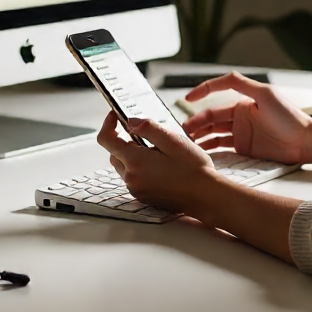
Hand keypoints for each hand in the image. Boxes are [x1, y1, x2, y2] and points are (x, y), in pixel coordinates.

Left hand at [97, 111, 216, 214]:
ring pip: (123, 167)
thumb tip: (130, 121)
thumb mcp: (173, 140)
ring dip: (131, 155)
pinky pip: (133, 178)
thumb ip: (148, 128)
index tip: (116, 115)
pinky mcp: (143, 196)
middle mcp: (131, 178)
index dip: (108, 124)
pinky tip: (160, 165)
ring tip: (156, 150)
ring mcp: (137, 189)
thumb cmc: (193, 168)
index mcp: (135, 161)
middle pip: (114, 154)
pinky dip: (139, 168)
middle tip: (145, 133)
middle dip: (122, 140)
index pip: (106, 140)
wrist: (205, 196)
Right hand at [182, 72, 311, 164]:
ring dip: (200, 136)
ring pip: (213, 133)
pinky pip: (222, 148)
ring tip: (186, 142)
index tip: (187, 97)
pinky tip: (200, 153)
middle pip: (211, 116)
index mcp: (243, 100)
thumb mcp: (265, 94)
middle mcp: (240, 115)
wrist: (304, 142)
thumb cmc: (289, 116)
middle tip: (182, 130)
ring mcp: (241, 132)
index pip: (217, 92)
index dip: (202, 92)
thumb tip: (221, 76)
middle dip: (195, 121)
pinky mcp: (244, 148)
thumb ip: (243, 84)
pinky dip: (210, 149)